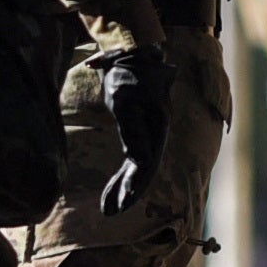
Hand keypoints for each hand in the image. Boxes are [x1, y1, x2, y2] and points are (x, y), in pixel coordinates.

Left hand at [98, 48, 173, 216]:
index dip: (134, 187)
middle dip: (127, 193)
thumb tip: (140, 162)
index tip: (120, 204)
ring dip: (124, 187)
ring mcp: (150, 133)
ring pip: (139, 168)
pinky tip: (115, 188)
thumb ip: (133, 130)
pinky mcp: (140, 131)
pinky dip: (123, 175)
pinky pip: (134, 159)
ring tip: (109, 207)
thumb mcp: (124, 100)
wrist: (131, 54)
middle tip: (110, 212)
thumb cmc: (126, 75)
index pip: (146, 165)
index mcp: (156, 128)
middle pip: (144, 171)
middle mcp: (156, 134)